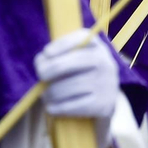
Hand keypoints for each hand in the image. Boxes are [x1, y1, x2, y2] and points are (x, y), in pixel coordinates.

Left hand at [35, 30, 121, 147]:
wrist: (106, 97)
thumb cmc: (83, 71)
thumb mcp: (76, 55)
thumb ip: (58, 54)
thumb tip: (40, 62)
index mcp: (96, 46)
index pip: (78, 40)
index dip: (59, 46)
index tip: (46, 53)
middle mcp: (103, 62)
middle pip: (65, 65)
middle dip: (46, 71)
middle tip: (40, 77)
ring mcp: (104, 83)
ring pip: (65, 88)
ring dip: (49, 93)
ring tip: (46, 95)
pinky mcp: (101, 104)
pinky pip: (71, 106)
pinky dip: (56, 107)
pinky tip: (51, 107)